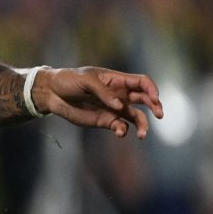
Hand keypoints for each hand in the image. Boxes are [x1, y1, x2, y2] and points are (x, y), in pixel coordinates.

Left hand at [35, 66, 163, 137]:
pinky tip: (119, 132)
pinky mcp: (106, 120)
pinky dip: (124, 130)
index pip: (142, 82)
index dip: (151, 89)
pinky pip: (121, 126)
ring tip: (142, 134)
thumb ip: (103, 92)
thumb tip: (119, 106)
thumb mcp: (85, 80)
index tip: (154, 98)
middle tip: (159, 114)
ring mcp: (114, 108)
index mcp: (117, 80)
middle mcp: (119, 94)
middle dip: (155, 106)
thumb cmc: (69, 80)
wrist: (52, 93)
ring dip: (143, 124)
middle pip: (145, 99)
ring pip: (137, 116)